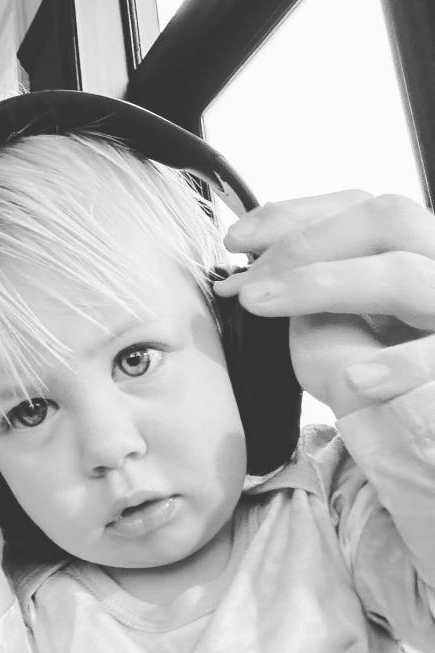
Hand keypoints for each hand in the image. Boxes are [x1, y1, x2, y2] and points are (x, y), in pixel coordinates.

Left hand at [214, 191, 434, 415]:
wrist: (433, 445)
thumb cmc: (387, 388)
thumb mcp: (344, 334)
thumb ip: (317, 293)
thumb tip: (256, 271)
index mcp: (415, 256)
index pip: (362, 207)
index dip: (296, 214)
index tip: (237, 239)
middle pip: (388, 219)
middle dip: (302, 243)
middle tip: (244, 284)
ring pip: (406, 277)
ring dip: (322, 285)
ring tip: (259, 304)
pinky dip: (399, 364)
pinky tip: (357, 380)